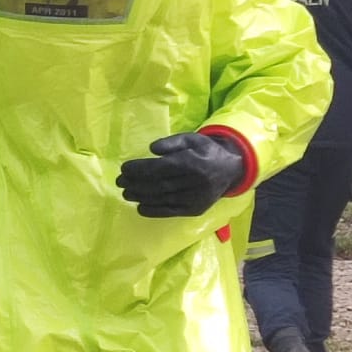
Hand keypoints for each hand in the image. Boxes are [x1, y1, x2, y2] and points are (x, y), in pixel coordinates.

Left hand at [116, 132, 245, 217]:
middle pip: (159, 184)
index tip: (124, 169)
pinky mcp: (195, 209)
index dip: (140, 169)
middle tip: (119, 181)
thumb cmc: (206, 151)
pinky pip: (171, 212)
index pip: (161, 168)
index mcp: (194, 162)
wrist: (231, 169)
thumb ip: (172, 142)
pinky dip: (154, 210)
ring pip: (163, 199)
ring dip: (141, 197)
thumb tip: (152, 148)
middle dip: (136, 183)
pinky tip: (140, 206)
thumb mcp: (192, 139)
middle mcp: (195, 182)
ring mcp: (196, 198)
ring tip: (126, 193)